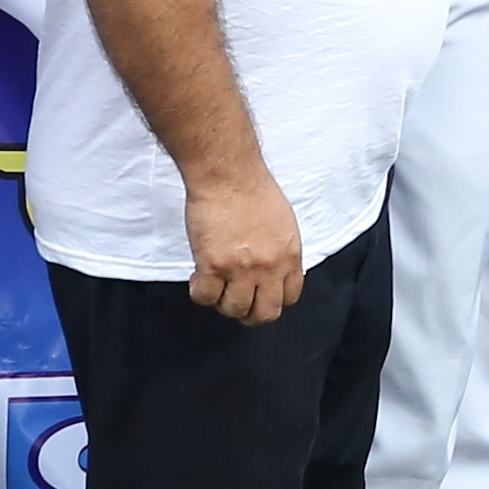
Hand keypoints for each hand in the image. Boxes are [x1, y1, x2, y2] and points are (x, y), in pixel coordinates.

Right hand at [184, 159, 307, 324]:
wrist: (228, 174)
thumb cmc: (253, 189)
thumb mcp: (283, 223)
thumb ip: (281, 250)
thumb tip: (273, 270)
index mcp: (290, 255)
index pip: (289, 297)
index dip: (272, 300)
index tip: (259, 295)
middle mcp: (269, 267)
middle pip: (265, 313)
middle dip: (249, 314)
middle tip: (236, 302)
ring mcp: (241, 269)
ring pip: (233, 309)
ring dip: (222, 302)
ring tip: (215, 285)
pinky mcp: (213, 265)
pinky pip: (205, 297)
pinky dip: (199, 292)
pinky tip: (198, 277)